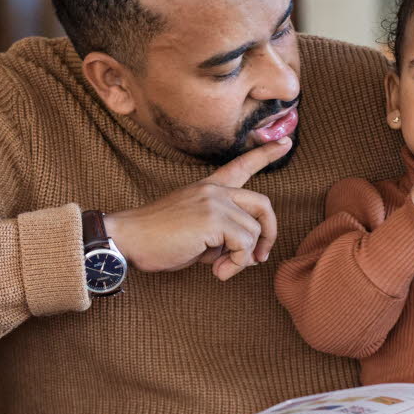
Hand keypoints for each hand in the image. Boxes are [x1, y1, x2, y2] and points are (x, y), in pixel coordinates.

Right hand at [105, 137, 290, 280]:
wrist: (127, 239)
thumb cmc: (157, 241)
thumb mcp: (195, 234)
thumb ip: (221, 236)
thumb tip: (248, 255)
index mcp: (208, 188)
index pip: (241, 166)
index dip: (265, 155)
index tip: (286, 141)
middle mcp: (214, 190)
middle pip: (263, 204)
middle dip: (269, 233)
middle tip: (259, 258)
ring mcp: (214, 202)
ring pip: (253, 232)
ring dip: (242, 258)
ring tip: (221, 269)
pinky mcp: (212, 219)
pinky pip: (243, 245)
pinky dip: (236, 264)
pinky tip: (218, 272)